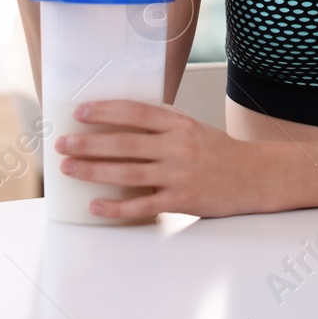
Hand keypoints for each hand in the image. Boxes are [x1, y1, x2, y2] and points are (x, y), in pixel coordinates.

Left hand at [55, 100, 276, 218]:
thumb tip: (119, 121)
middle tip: (63, 144)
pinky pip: (142, 205)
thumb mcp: (192, 128)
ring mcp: (179, 174)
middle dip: (88, 143)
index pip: (136, 112)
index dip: (105, 111)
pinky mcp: (181, 200)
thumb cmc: (218, 151)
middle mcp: (178, 147)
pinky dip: (116, 207)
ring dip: (93, 171)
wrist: (254, 176)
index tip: (80, 112)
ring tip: (69, 169)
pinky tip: (95, 206)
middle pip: (125, 143)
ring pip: (127, 173)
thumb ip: (161, 124)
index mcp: (179, 124)